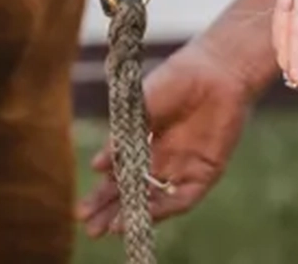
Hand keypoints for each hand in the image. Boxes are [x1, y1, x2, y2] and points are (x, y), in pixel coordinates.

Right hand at [77, 40, 253, 235]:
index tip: (81, 209)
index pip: (119, 176)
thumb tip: (96, 166)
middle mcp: (162, 159)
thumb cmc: (177, 78)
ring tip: (111, 228)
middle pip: (134, 193)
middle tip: (90, 228)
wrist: (216, 68)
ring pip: (155, 200)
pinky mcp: (205, 171)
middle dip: (111, 211)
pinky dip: (165, 207)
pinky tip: (147, 214)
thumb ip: (123, 136)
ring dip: (135, 215)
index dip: (101, 194)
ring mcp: (183, 167)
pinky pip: (184, 196)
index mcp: (144, 142)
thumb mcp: (142, 105)